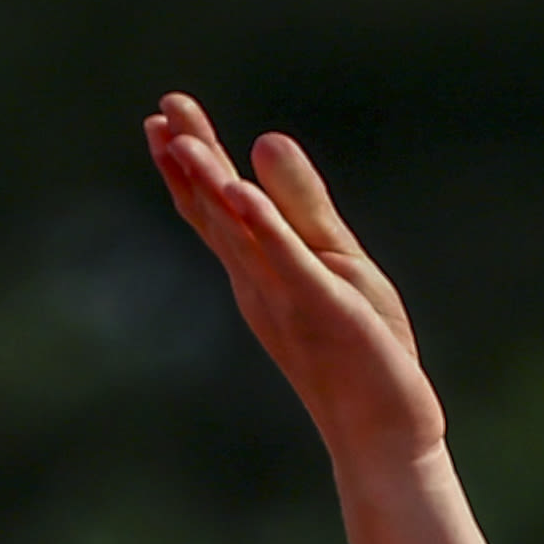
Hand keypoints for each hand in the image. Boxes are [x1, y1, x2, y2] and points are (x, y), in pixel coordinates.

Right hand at [145, 95, 444, 469]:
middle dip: (188, 162)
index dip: (189, 162)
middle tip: (159, 112)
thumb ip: (301, 206)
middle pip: (215, 214)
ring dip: (210, 186)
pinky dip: (264, 227)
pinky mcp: (322, 309)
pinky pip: (287, 263)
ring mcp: (286, 298)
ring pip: (239, 235)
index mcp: (260, 271)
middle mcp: (260, 284)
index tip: (162, 115)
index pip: (217, 208)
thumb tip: (264, 139)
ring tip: (183, 141)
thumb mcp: (335, 260)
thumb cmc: (363, 349)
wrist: (384, 432)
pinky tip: (240, 190)